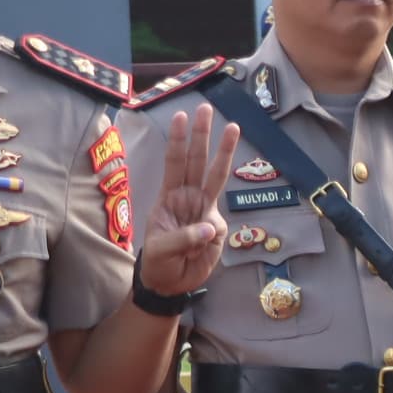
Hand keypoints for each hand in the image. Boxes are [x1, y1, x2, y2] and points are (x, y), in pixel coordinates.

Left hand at [134, 108, 241, 300]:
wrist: (170, 284)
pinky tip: (200, 249)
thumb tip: (211, 226)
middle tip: (206, 108)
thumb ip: (183, 238)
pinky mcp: (217, 228)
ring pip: (216, 177)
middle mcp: (188, 197)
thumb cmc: (159, 263)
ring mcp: (204, 210)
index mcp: (169, 197)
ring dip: (223, 151)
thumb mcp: (161, 251)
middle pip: (197, 160)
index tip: (181, 116)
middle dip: (201, 134)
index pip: (175, 163)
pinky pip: (219, 223)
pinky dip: (212, 232)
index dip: (178, 140)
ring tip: (233, 126)